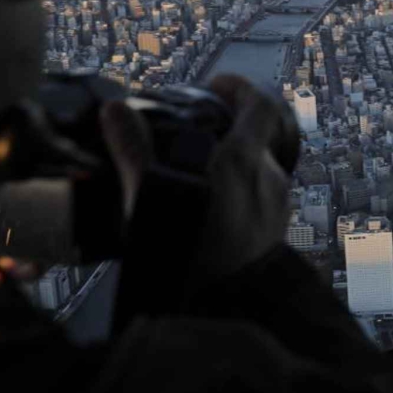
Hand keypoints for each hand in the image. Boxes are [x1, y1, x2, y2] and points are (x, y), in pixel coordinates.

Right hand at [100, 74, 290, 278]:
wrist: (227, 306)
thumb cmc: (191, 256)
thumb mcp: (153, 199)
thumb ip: (133, 151)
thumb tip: (116, 111)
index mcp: (245, 162)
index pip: (259, 104)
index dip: (239, 88)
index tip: (215, 86)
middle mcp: (268, 179)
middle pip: (256, 137)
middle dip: (227, 129)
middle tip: (196, 132)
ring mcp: (276, 206)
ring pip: (257, 169)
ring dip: (231, 163)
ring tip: (195, 173)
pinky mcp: (274, 231)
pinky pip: (259, 198)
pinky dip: (237, 191)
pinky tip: (208, 208)